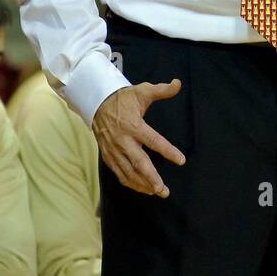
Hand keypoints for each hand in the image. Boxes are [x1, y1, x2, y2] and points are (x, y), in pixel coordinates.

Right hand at [92, 79, 185, 197]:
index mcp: (133, 125)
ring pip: (128, 171)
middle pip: (138, 162)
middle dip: (151, 178)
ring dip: (142, 184)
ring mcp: (114, 150)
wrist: (96, 103)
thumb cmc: (122, 99)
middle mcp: (123, 140)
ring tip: (157, 192)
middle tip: (163, 189)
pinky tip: (142, 188)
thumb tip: (178, 83)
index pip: (153, 140)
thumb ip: (161, 90)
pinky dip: (130, 182)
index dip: (168, 151)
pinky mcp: (108, 155)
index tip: (181, 160)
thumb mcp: (142, 91)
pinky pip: (119, 173)